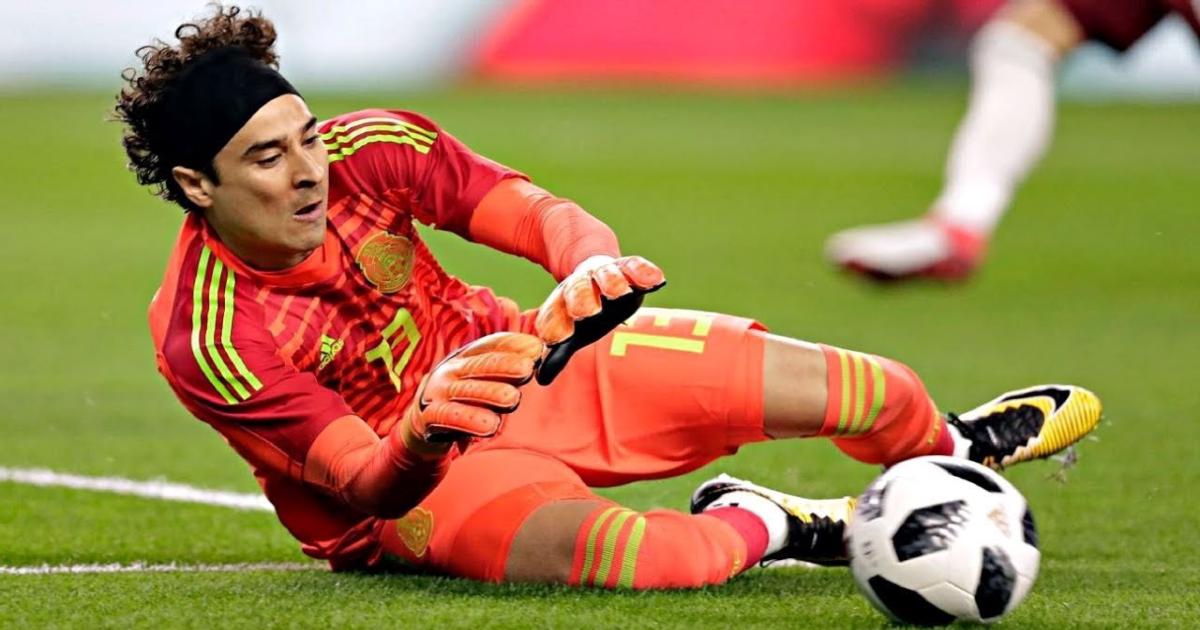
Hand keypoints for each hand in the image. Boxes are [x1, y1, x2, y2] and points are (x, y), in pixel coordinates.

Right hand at [398, 332, 544, 454]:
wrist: (423, 422)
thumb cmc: (464, 398)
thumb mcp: (482, 379)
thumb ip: (508, 370)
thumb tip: (540, 355)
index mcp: (466, 357)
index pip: (490, 345)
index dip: (513, 345)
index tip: (537, 349)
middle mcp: (452, 370)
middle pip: (480, 365)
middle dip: (505, 366)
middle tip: (527, 370)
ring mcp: (439, 392)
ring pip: (467, 391)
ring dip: (490, 394)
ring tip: (513, 399)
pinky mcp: (430, 416)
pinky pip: (451, 417)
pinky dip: (471, 421)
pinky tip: (491, 426)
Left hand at [534, 255, 664, 384]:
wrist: (594, 272)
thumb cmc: (581, 311)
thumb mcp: (571, 330)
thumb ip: (558, 353)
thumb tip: (541, 378)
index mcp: (562, 303)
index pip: (555, 312)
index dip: (554, 324)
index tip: (556, 338)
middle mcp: (581, 286)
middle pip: (578, 291)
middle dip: (581, 300)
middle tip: (583, 312)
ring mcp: (604, 275)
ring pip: (606, 276)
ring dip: (611, 283)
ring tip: (619, 292)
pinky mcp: (628, 267)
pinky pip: (634, 266)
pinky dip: (643, 272)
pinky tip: (655, 280)